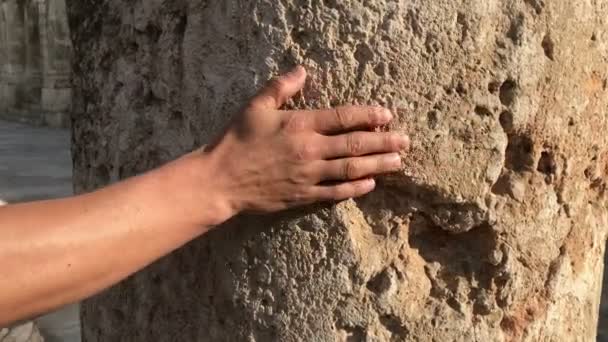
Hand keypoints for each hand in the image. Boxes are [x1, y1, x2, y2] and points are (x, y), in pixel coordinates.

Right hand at [205, 66, 409, 214]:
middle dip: (384, 142)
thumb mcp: (255, 107)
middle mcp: (310, 150)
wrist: (221, 180)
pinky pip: (336, 193)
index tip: (387, 115)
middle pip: (356, 144)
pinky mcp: (304, 195)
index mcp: (300, 124)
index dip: (369, 115)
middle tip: (405, 141)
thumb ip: (280, 87)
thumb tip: (302, 70)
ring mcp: (309, 175)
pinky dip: (356, 188)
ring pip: (352, 169)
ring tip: (398, 162)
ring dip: (378, 164)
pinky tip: (371, 184)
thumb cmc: (236, 140)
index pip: (344, 117)